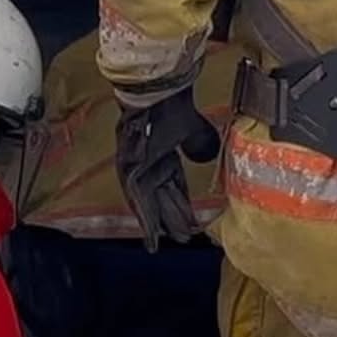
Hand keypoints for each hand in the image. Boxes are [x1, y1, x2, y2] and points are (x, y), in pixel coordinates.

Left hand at [115, 91, 220, 251]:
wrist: (155, 95)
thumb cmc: (171, 106)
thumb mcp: (193, 129)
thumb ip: (200, 143)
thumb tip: (207, 156)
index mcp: (162, 156)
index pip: (175, 187)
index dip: (181, 204)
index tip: (190, 221)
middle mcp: (147, 165)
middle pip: (161, 198)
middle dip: (170, 219)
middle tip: (181, 238)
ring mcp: (135, 168)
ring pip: (148, 202)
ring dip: (155, 222)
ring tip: (161, 242)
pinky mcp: (129, 168)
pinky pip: (137, 197)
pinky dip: (144, 214)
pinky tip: (150, 230)